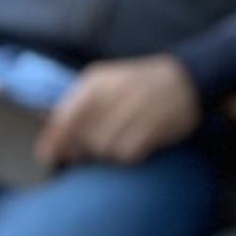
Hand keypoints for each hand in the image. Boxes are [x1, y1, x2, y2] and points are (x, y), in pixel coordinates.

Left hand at [36, 56, 201, 168]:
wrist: (186, 80)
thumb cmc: (136, 86)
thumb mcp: (104, 85)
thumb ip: (75, 111)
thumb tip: (49, 147)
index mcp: (98, 80)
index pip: (66, 116)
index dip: (55, 140)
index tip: (49, 155)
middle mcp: (117, 91)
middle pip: (84, 136)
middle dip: (84, 148)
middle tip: (92, 147)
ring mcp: (139, 107)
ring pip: (104, 147)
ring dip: (107, 152)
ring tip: (118, 141)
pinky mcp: (157, 125)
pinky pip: (128, 153)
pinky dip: (127, 155)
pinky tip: (134, 143)